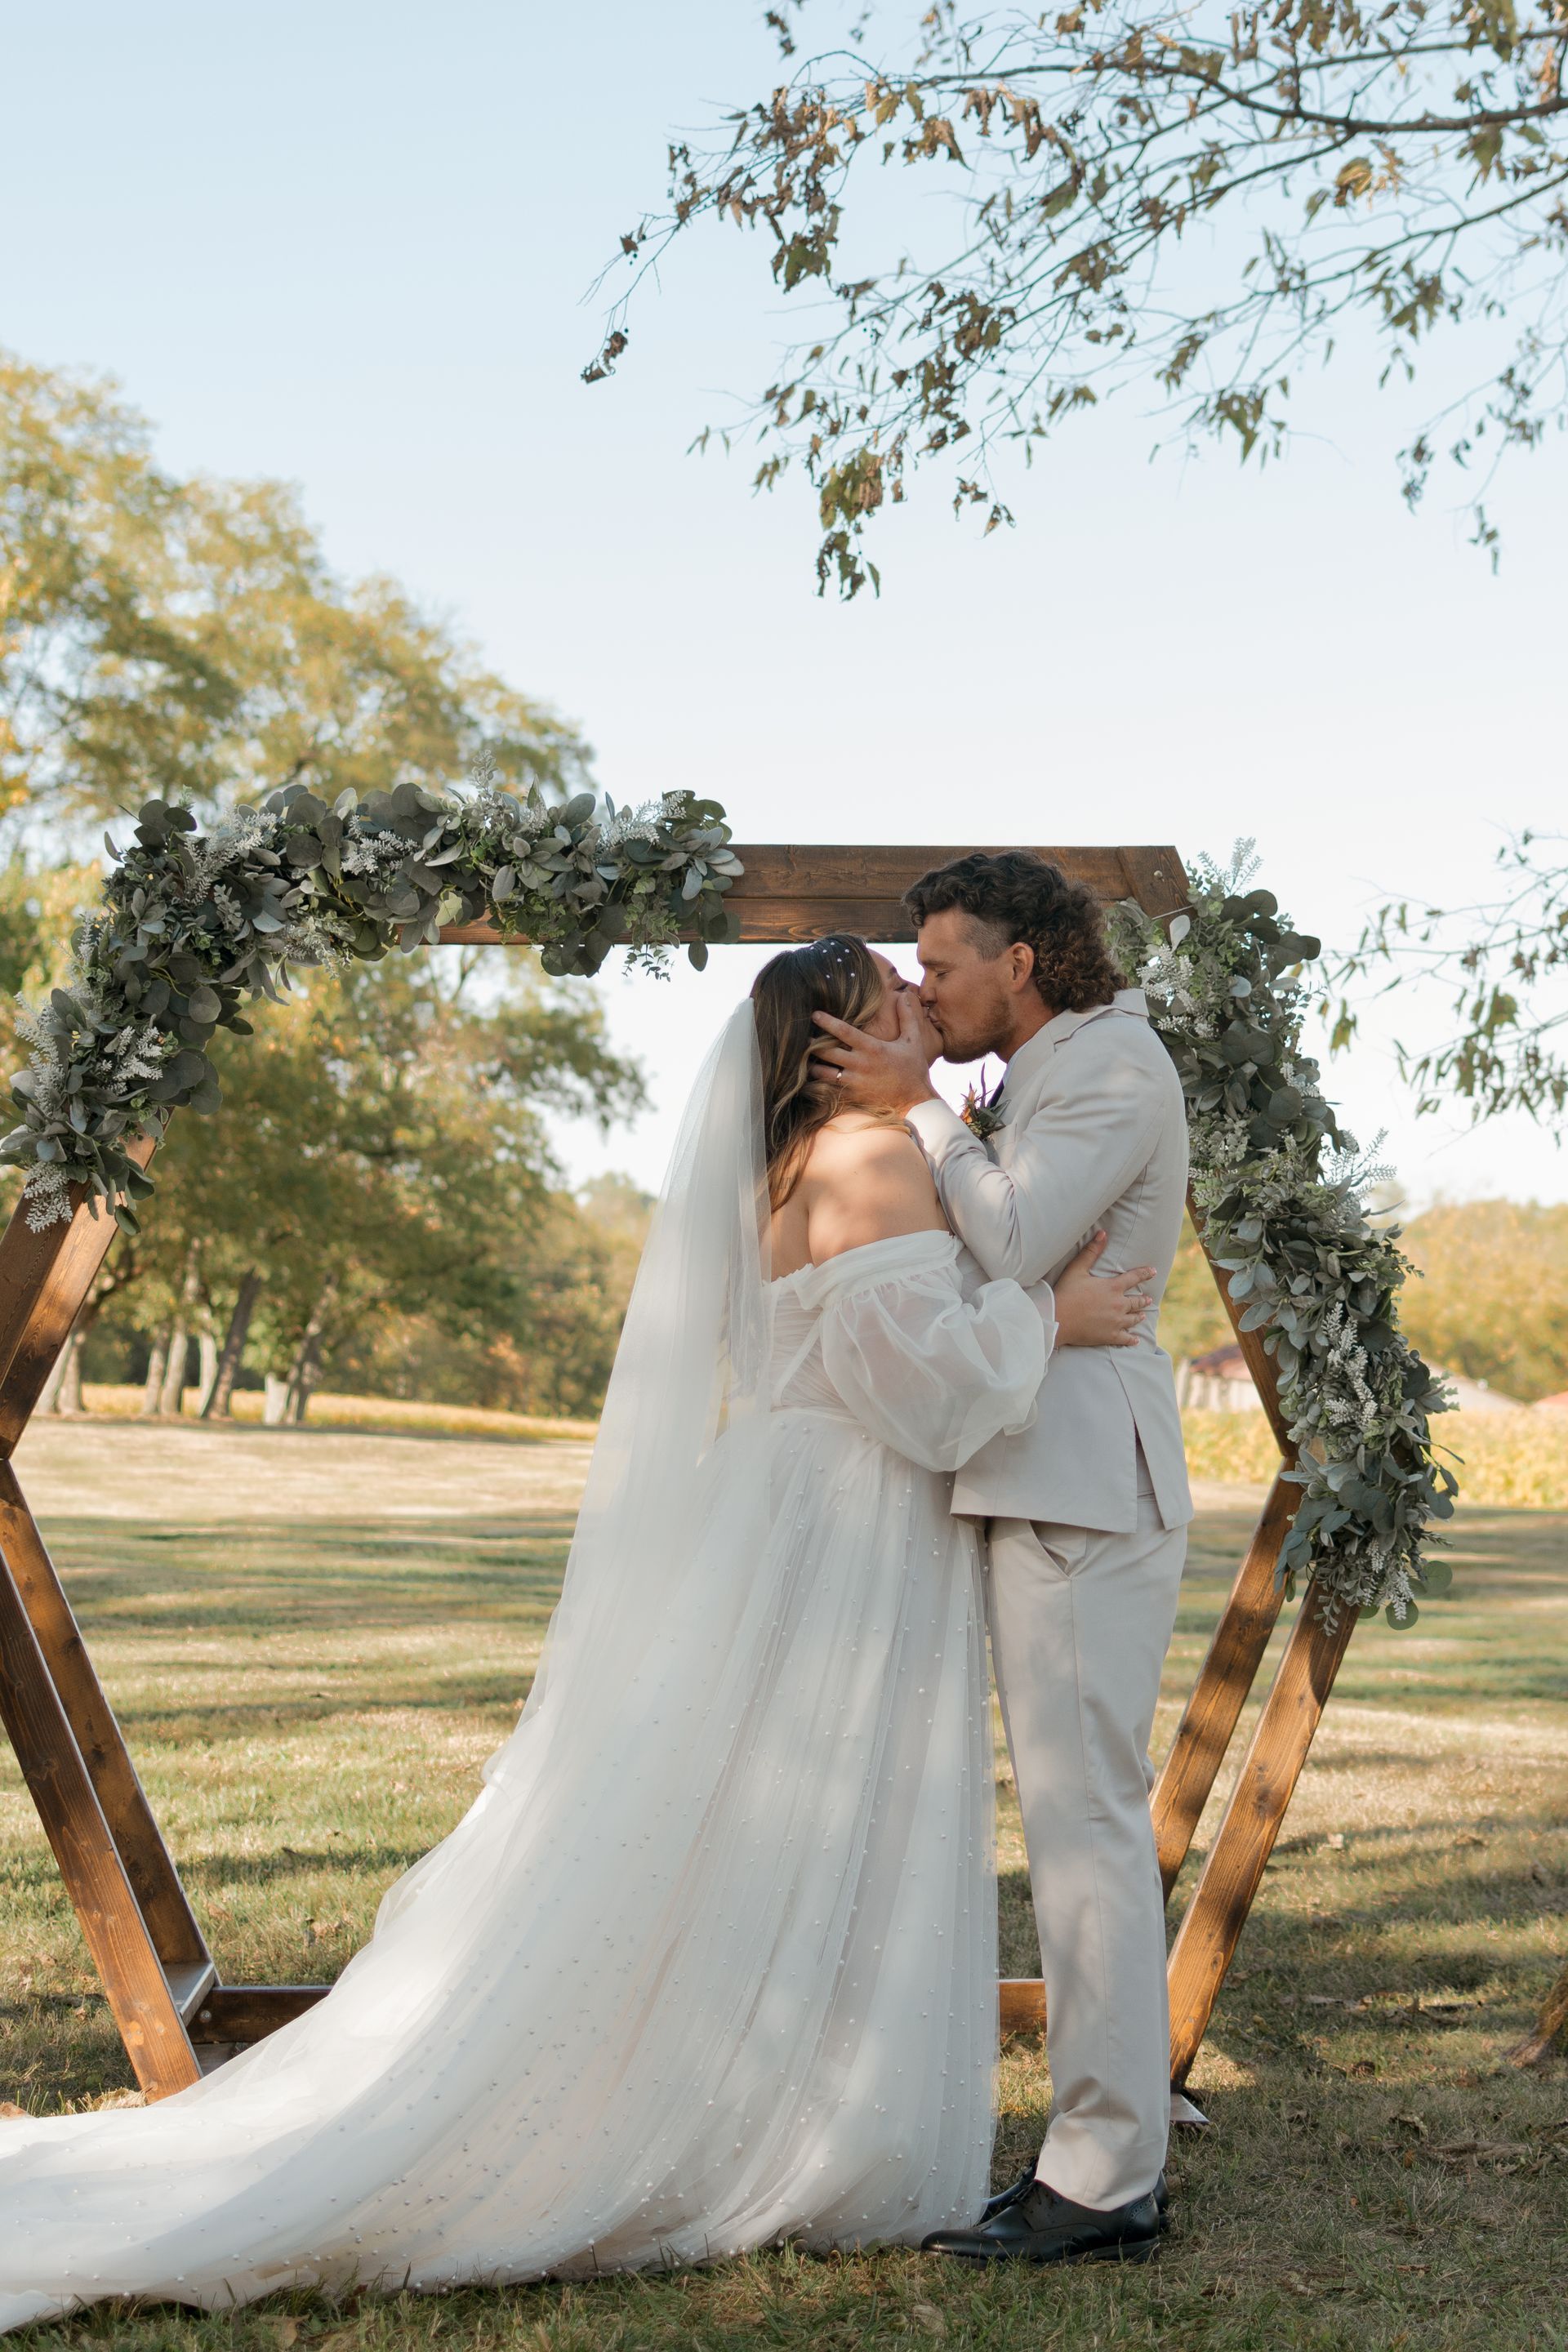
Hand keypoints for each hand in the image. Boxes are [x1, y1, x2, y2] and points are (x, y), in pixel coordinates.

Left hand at [811, 989, 939, 1115]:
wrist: (915, 1101)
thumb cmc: (913, 1069)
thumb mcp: (913, 1040)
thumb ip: (907, 1017)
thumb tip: (905, 995)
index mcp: (872, 1048)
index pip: (844, 1032)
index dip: (827, 1022)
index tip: (814, 1014)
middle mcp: (860, 1065)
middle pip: (827, 1052)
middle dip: (811, 1044)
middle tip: (801, 1036)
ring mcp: (854, 1082)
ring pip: (823, 1073)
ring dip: (812, 1064)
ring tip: (804, 1057)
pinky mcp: (852, 1096)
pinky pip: (829, 1088)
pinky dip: (819, 1082)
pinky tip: (813, 1076)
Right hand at [1052, 1230, 1155, 1349]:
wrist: (1058, 1319)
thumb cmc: (1066, 1293)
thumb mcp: (1077, 1269)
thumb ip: (1091, 1252)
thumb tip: (1103, 1233)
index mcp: (1112, 1287)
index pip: (1134, 1278)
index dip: (1145, 1273)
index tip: (1154, 1272)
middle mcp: (1118, 1304)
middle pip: (1136, 1301)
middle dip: (1143, 1299)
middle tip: (1148, 1299)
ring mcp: (1116, 1322)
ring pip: (1133, 1319)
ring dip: (1138, 1316)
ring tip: (1142, 1315)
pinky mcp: (1110, 1336)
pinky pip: (1125, 1338)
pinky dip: (1131, 1338)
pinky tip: (1135, 1339)